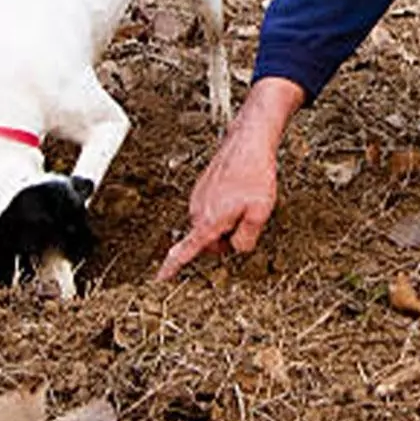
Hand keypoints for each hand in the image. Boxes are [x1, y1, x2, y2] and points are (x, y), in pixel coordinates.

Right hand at [154, 78, 304, 279]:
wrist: (248, 142)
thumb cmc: (254, 174)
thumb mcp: (260, 214)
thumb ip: (246, 239)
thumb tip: (236, 248)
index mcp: (208, 221)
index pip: (185, 251)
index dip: (172, 267)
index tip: (159, 278)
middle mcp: (197, 210)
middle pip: (208, 241)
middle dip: (226, 238)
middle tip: (247, 219)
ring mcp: (198, 197)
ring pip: (212, 224)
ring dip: (228, 220)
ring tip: (245, 199)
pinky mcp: (202, 188)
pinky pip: (213, 208)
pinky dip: (226, 207)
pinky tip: (240, 191)